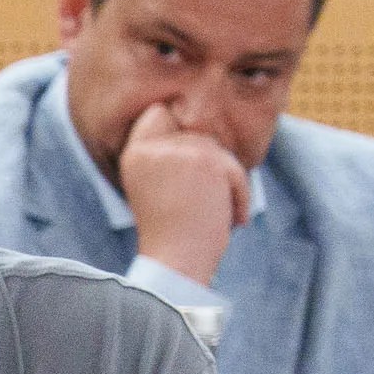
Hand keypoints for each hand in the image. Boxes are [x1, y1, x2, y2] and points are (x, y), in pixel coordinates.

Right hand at [117, 101, 249, 286]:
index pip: (157, 112)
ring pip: (218, 150)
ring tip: (217, 213)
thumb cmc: (170, 234)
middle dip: (210, 165)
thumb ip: (170, 157)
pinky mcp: (206, 161)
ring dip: (228, 181)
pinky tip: (228, 218)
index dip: (175, 126)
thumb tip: (201, 133)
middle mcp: (151, 149)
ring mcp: (179, 152)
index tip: (184, 163)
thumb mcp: (158, 186)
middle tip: (203, 200)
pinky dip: (239, 193)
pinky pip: (235, 168)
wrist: (175, 260)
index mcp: (134, 154)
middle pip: (196, 133)